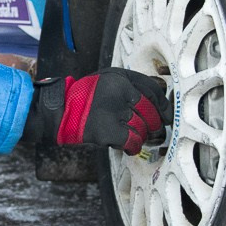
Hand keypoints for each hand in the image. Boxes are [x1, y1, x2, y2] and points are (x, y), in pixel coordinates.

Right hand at [30, 68, 169, 154]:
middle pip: (152, 112)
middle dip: (156, 125)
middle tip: (155, 131)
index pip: (155, 92)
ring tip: (134, 137)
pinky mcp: (108, 130)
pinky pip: (133, 141)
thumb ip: (129, 87)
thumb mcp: (106, 81)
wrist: (59, 111)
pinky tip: (128, 146)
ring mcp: (113, 111)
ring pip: (144, 128)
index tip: (167, 115)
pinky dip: (133, 146)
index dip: (164, 107)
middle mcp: (119, 91)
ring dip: (142, 136)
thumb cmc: (83, 98)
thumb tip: (157, 102)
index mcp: (120, 78)